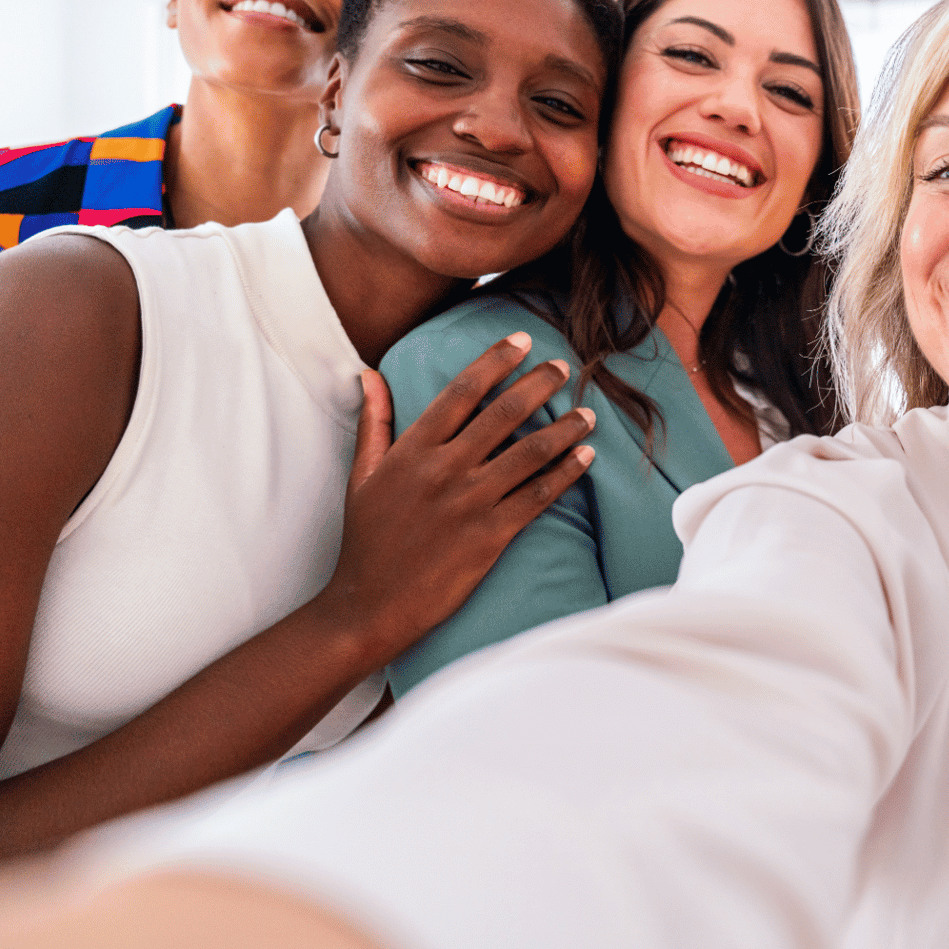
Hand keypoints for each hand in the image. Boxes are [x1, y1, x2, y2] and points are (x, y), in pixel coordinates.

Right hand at [314, 333, 595, 660]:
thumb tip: (370, 373)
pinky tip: (586, 457)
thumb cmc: (366, 541)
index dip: (495, 361)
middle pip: (503, 413)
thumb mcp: (360, 476)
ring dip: (565, 428)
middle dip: (540, 383)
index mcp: (412, 450)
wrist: (370, 607)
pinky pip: (539, 496)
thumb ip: (374, 422)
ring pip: (530, 452)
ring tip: (588, 412)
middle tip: (565, 366)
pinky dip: (567, 473)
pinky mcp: (491, 536)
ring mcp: (469, 503)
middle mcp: (443, 470)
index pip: (462, 391)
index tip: (521, 340)